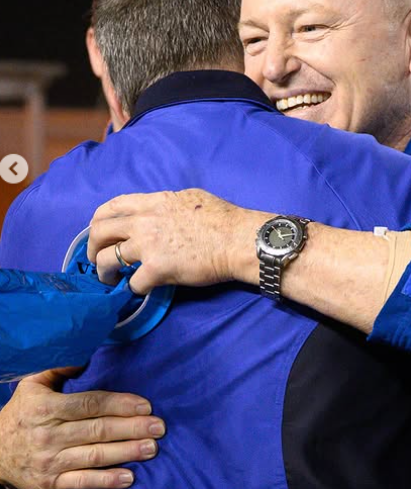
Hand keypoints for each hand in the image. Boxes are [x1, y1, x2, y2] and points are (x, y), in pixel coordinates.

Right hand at [0, 367, 164, 488]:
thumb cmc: (21, 412)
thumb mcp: (32, 384)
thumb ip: (58, 367)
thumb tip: (86, 355)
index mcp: (46, 407)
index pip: (89, 404)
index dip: (119, 404)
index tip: (145, 405)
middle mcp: (49, 435)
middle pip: (97, 430)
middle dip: (131, 428)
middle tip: (159, 427)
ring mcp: (50, 462)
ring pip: (94, 456)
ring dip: (126, 452)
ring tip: (151, 449)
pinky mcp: (50, 484)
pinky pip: (82, 482)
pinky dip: (106, 480)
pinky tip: (128, 477)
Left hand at [87, 189, 264, 294]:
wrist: (239, 240)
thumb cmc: (223, 219)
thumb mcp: (190, 198)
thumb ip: (166, 205)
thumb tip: (159, 211)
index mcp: (153, 202)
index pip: (111, 206)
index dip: (99, 221)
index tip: (101, 233)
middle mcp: (144, 221)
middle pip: (99, 231)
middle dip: (93, 248)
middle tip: (99, 260)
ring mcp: (148, 245)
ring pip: (106, 259)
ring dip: (104, 272)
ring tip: (111, 280)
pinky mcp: (156, 269)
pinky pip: (131, 283)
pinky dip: (133, 289)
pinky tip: (140, 289)